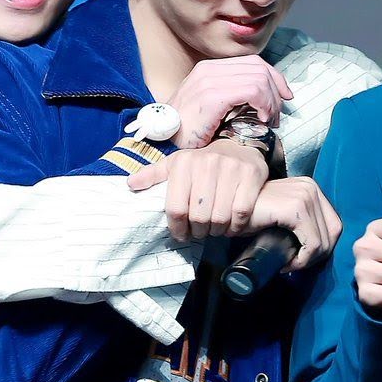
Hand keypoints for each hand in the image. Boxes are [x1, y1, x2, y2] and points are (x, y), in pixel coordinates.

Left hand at [127, 139, 268, 241]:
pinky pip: (240, 212)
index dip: (177, 228)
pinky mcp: (251, 175)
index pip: (175, 208)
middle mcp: (207, 163)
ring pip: (219, 217)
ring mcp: (231, 169)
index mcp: (184, 163)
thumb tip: (130, 184)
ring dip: (216, 231)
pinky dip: (235, 226)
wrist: (239, 147)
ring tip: (214, 230)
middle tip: (199, 233)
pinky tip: (231, 226)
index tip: (180, 235)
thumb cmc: (202, 162)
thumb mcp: (176, 164)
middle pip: (197, 216)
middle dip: (197, 231)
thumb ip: (153, 175)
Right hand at [167, 55, 292, 148]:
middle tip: (276, 115)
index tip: (284, 97)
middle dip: (276, 91)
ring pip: (259, 78)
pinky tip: (261, 119)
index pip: (252, 63)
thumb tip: (258, 101)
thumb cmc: (185, 132)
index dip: (274, 78)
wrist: (160, 142)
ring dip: (271, 102)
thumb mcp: (208, 109)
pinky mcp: (212, 96)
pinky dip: (264, 104)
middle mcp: (208, 69)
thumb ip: (229, 98)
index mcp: (208, 69)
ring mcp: (209, 81)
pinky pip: (253, 91)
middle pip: (259, 68)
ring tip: (268, 121)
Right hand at [243, 177, 340, 268]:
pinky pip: (312, 243)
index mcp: (310, 187)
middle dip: (316, 256)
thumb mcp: (282, 217)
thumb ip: (301, 223)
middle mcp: (310, 187)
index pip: (334, 224)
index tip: (299, 259)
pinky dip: (302, 260)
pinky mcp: (295, 207)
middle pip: (333, 232)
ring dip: (307, 260)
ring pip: (323, 241)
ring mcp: (304, 195)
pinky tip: (286, 263)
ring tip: (287, 264)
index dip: (321, 248)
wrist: (225, 211)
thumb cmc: (249, 217)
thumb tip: (319, 246)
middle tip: (294, 265)